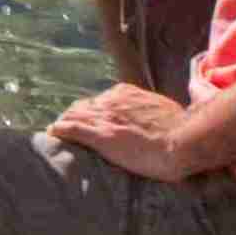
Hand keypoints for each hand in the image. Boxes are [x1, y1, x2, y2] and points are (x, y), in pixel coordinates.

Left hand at [47, 82, 206, 181]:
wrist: (183, 141)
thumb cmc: (181, 130)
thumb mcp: (163, 111)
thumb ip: (151, 110)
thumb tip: (158, 115)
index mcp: (126, 93)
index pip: (101, 100)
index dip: (94, 111)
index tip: (92, 120)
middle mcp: (112, 101)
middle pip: (84, 106)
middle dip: (76, 116)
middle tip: (68, 127)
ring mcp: (105, 117)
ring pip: (74, 115)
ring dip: (65, 123)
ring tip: (57, 132)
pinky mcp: (101, 135)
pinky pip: (72, 129)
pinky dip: (60, 130)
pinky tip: (52, 133)